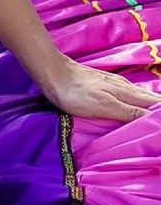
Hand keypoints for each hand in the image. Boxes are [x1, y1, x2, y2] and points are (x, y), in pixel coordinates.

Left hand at [39, 55, 160, 123]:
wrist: (54, 73)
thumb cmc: (76, 93)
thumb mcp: (104, 106)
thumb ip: (129, 112)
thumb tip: (154, 118)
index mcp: (128, 92)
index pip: (155, 104)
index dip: (160, 115)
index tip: (160, 130)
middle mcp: (126, 86)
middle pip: (151, 99)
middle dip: (159, 110)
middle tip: (159, 127)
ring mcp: (116, 84)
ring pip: (142, 96)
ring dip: (153, 106)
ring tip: (157, 118)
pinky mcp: (107, 84)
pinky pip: (131, 94)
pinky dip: (140, 102)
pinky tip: (138, 106)